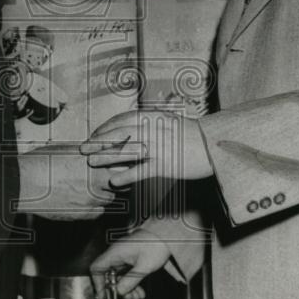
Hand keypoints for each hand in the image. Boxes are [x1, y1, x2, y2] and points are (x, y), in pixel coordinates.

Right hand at [16, 144, 115, 220]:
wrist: (25, 183)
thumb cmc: (41, 163)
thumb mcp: (68, 149)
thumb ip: (88, 154)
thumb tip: (97, 153)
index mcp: (95, 162)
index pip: (122, 164)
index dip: (121, 164)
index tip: (118, 163)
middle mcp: (97, 182)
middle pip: (122, 183)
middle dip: (117, 180)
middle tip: (108, 177)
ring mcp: (91, 200)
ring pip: (110, 199)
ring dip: (105, 193)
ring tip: (91, 188)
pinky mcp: (83, 214)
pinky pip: (98, 212)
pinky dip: (94, 207)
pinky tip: (82, 199)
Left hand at [80, 109, 212, 186]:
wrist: (214, 145)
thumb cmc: (191, 134)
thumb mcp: (169, 122)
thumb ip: (149, 125)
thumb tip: (128, 132)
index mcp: (155, 117)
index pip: (123, 120)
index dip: (105, 128)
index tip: (93, 135)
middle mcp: (155, 130)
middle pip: (121, 134)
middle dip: (100, 141)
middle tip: (84, 149)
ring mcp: (161, 147)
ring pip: (128, 152)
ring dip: (108, 157)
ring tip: (92, 162)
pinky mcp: (167, 165)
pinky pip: (143, 171)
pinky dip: (127, 176)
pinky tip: (114, 181)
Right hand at [90, 228, 170, 297]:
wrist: (167, 236)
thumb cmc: (156, 246)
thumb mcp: (144, 267)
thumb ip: (130, 281)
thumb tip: (119, 292)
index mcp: (115, 252)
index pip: (97, 268)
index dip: (98, 283)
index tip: (104, 295)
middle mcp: (117, 254)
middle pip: (108, 275)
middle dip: (117, 289)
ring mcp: (124, 257)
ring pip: (119, 277)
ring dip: (127, 289)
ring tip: (138, 296)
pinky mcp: (131, 259)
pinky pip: (126, 274)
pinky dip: (132, 284)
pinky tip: (140, 292)